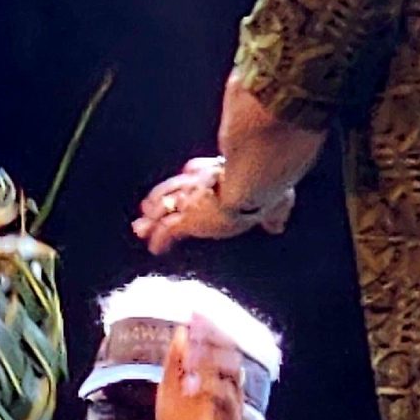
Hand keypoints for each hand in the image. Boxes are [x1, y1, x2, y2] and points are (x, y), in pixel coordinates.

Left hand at [134, 158, 295, 254]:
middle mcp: (203, 183)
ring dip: (152, 219)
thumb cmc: (269, 184)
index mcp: (223, 172)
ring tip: (140, 228)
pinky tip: (154, 248)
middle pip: (177, 188)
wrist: (256, 182)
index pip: (200, 172)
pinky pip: (168, 230)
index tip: (187, 176)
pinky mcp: (187, 218)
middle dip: (162, 199)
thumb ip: (277, 212)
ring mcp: (192, 200)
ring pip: (166, 207)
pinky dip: (160, 239)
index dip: (192, 174)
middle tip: (147, 208)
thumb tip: (277, 225)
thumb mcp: (279, 200)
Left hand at [156, 315, 248, 419]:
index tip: (195, 313)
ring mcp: (231, 404)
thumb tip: (179, 332)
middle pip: (230, 353)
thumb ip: (174, 365)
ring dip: (210, 361)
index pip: (220, 344)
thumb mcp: (170, 394)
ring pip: (231, 372)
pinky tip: (189, 385)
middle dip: (212, 339)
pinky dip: (208, 388)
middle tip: (193, 333)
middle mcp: (228, 387)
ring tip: (188, 359)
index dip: (210, 328)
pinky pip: (224, 399)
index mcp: (216, 377)